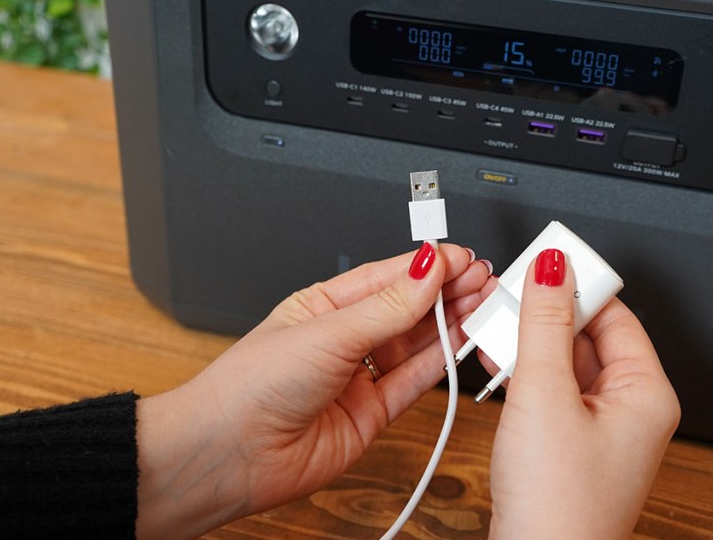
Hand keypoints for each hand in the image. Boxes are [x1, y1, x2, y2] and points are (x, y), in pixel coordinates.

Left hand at [135, 243, 494, 538]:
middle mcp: (342, 340)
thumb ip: (387, 307)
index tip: (460, 256)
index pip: (385, 277)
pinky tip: (461, 340)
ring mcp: (358, 378)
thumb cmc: (250, 387)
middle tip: (482, 277)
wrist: (230, 456)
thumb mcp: (327, 333)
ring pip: (415, 343)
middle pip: (406, 308)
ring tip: (482, 303)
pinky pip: (413, 382)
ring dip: (449, 322)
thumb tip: (426, 268)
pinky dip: (441, 362)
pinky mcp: (370, 415)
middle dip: (445, 291)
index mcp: (322, 306)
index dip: (425, 266)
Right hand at [488, 249, 679, 539]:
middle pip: (587, 333)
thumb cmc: (559, 506)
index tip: (540, 264)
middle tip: (506, 296)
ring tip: (492, 328)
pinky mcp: (570, 444)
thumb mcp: (545, 394)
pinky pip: (550, 389)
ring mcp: (599, 428)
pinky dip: (523, 371)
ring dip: (527, 341)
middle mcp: (629, 408)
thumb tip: (554, 267)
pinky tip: (494, 361)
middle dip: (542, 313)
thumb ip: (545, 323)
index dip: (576, 283)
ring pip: (564, 360)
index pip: (614, 312)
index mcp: (645, 392)